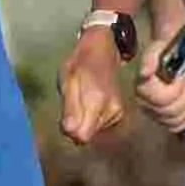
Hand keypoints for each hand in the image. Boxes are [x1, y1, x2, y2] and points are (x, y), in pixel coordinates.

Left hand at [58, 17, 127, 144]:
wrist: (102, 50)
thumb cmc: (80, 63)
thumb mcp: (68, 80)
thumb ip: (70, 108)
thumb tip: (70, 132)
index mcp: (97, 101)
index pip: (82, 136)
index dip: (70, 130)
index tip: (66, 115)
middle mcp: (111, 110)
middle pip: (86, 136)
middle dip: (76, 125)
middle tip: (72, 104)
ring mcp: (117, 113)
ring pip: (92, 131)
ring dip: (83, 120)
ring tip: (82, 99)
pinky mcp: (118, 114)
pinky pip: (99, 126)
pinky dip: (91, 118)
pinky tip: (90, 102)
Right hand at [132, 27, 184, 137]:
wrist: (166, 57)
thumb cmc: (164, 52)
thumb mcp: (158, 48)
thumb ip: (150, 59)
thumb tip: (145, 73)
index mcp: (143, 87)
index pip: (163, 99)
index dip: (177, 90)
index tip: (181, 76)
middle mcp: (144, 102)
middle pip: (171, 112)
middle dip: (184, 97)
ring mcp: (152, 112)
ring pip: (174, 121)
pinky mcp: (160, 118)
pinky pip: (174, 127)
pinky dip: (184, 118)